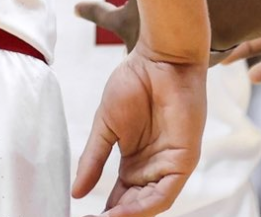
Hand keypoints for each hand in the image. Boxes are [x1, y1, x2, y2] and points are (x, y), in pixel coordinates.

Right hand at [73, 48, 207, 216]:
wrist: (160, 59)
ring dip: (129, 216)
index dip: (105, 213)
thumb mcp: (105, 126)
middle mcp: (153, 169)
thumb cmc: (135, 83)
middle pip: (135, 205)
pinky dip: (146, 206)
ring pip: (151, 204)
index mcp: (135, 163)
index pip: (121, 198)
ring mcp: (169, 165)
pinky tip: (124, 211)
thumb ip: (93, 160)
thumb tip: (76, 192)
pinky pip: (165, 192)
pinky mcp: (184, 160)